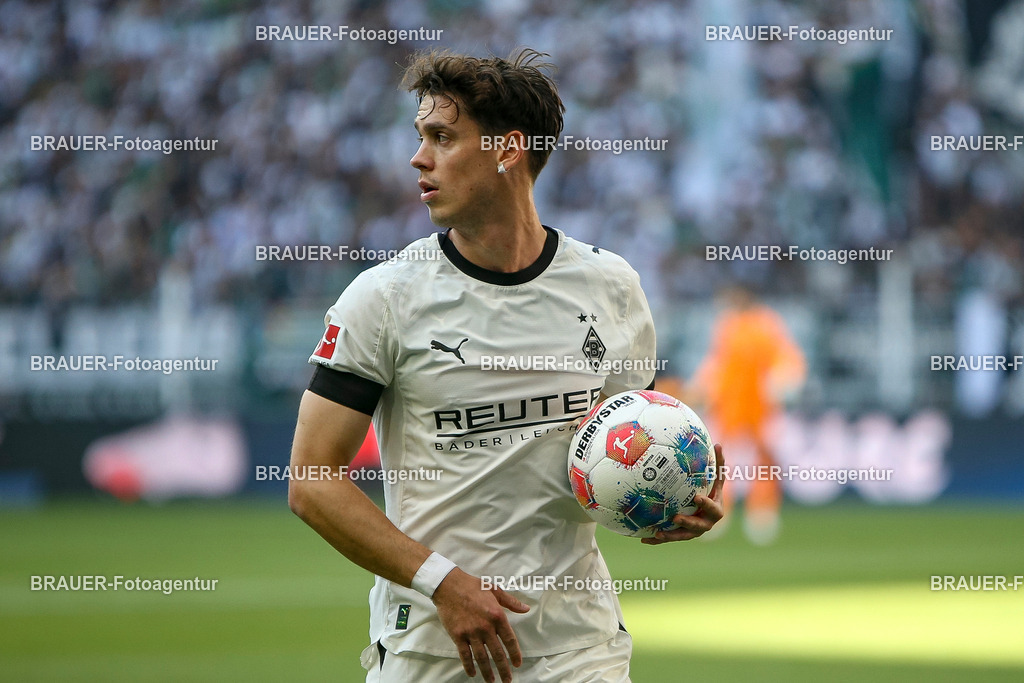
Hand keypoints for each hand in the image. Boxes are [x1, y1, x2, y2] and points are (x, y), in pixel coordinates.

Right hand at [432, 568, 529, 682]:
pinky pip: (465, 655)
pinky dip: (469, 666)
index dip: (515, 653)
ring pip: (482, 657)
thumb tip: (526, 609)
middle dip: (503, 669)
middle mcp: (485, 627)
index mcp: (497, 615)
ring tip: (491, 681)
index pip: (509, 639)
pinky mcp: (458, 635)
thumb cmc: (472, 586)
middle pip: (497, 653)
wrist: (448, 585)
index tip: (517, 664)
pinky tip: (473, 673)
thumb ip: (511, 602)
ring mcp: (471, 632)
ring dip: (487, 671)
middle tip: (507, 680)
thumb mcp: (495, 589)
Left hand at [642, 443, 725, 544]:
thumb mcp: (715, 478)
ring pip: (682, 536)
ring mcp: (693, 532)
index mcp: (715, 510)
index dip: (706, 504)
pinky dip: (657, 540)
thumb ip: (718, 464)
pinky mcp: (681, 535)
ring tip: (658, 532)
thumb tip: (718, 444)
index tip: (697, 497)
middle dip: (688, 523)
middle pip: (698, 527)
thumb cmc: (711, 491)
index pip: (713, 508)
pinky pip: (669, 538)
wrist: (706, 511)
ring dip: (671, 535)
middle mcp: (705, 523)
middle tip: (676, 517)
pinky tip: (644, 539)